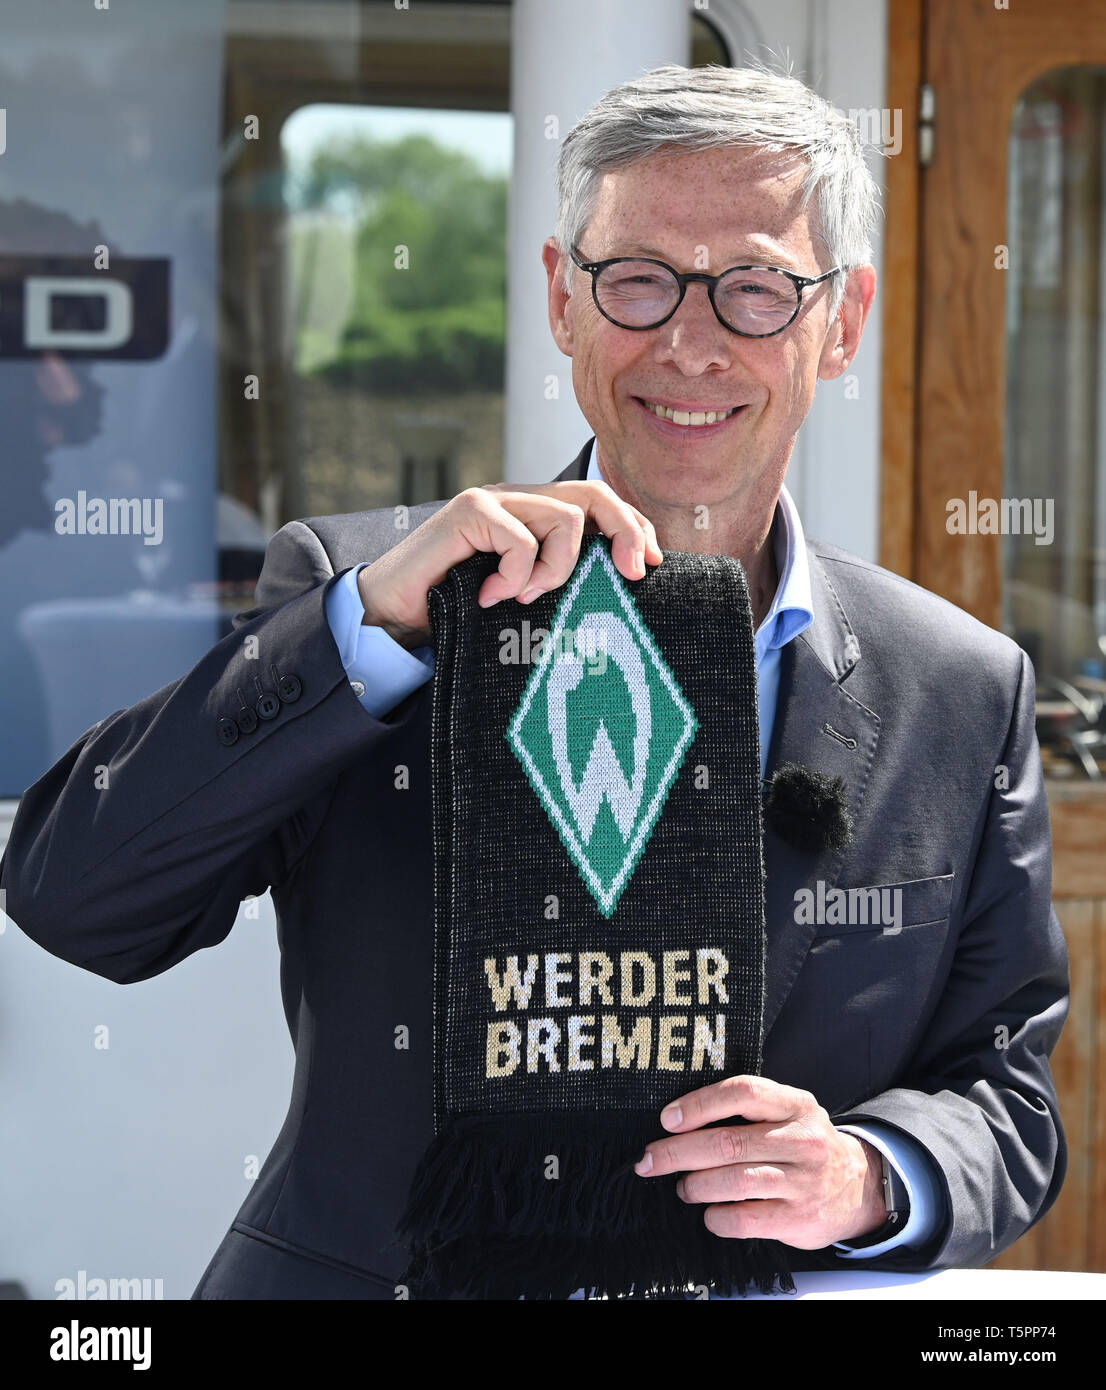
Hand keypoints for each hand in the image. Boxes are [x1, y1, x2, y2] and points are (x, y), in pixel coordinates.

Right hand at [356, 481, 661, 647]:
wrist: (390, 615)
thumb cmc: (457, 613)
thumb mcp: (521, 599)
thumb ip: (556, 585)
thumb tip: (619, 595)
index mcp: (534, 515)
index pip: (598, 502)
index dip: (633, 527)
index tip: (653, 565)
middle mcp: (518, 499)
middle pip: (593, 495)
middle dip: (626, 532)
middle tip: (635, 576)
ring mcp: (492, 500)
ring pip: (565, 518)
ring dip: (558, 569)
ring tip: (526, 599)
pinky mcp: (468, 512)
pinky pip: (520, 539)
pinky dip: (516, 575)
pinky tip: (491, 598)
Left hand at [633, 1074, 887, 1248]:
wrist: (860, 1187)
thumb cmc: (804, 1144)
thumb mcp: (789, 1113)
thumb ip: (748, 1108)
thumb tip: (679, 1118)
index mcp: (796, 1104)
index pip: (743, 1092)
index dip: (699, 1104)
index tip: (667, 1119)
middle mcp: (803, 1140)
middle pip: (728, 1142)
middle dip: (678, 1152)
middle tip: (650, 1160)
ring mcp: (803, 1181)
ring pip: (733, 1181)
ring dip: (695, 1185)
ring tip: (683, 1187)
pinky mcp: (798, 1219)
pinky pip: (744, 1219)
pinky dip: (717, 1217)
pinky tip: (709, 1214)